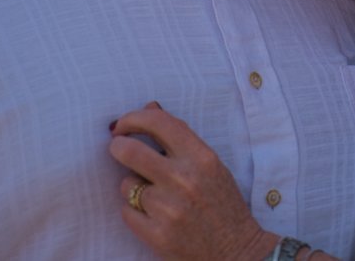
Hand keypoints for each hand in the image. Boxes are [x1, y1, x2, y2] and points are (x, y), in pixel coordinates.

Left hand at [109, 103, 277, 260]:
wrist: (236, 251)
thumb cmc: (223, 205)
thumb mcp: (210, 166)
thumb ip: (180, 138)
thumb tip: (149, 107)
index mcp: (202, 157)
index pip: (159, 123)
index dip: (134, 118)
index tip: (124, 125)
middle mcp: (185, 179)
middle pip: (130, 151)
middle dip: (118, 147)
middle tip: (118, 148)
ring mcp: (169, 208)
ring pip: (126, 184)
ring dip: (133, 187)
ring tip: (153, 196)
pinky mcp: (157, 235)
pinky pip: (126, 212)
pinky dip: (134, 213)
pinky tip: (153, 217)